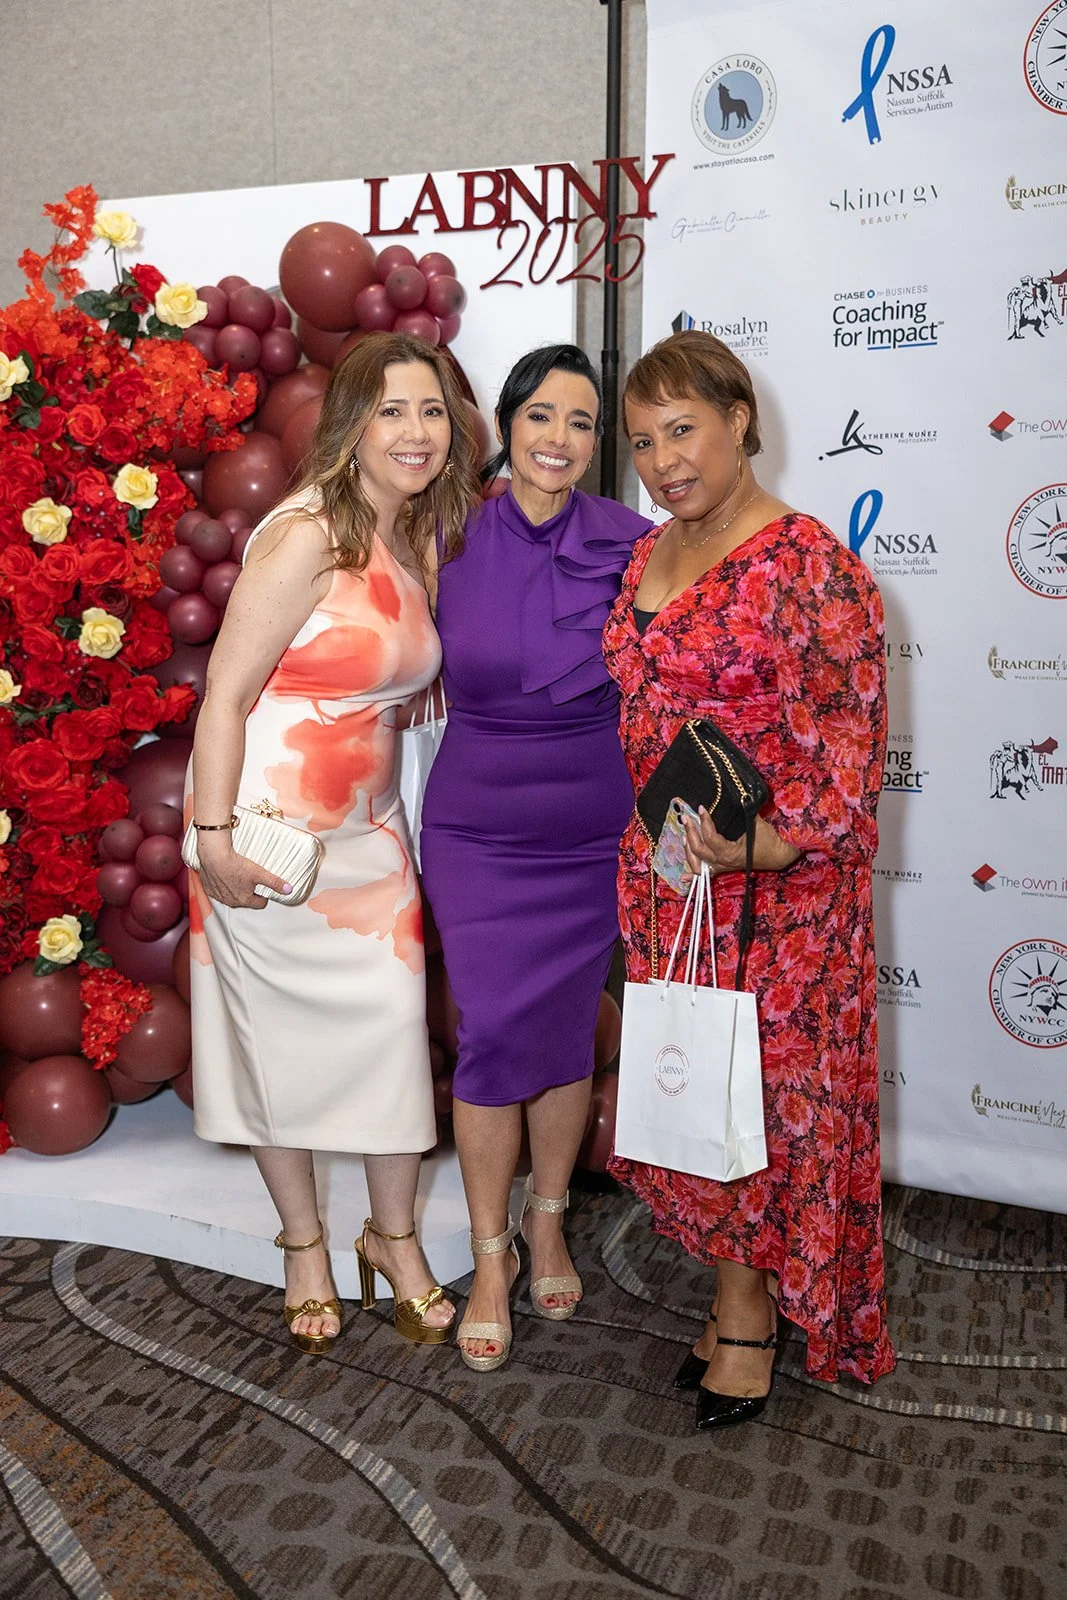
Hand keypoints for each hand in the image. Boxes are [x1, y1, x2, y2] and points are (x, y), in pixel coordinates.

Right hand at [194, 834, 291, 908]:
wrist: (214, 856)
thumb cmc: (235, 864)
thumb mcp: (259, 873)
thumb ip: (274, 882)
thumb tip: (288, 889)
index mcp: (244, 899)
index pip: (260, 903)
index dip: (264, 895)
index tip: (263, 887)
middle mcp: (231, 901)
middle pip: (245, 900)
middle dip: (249, 892)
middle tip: (250, 878)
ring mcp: (218, 896)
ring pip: (230, 896)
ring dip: (234, 889)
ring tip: (237, 875)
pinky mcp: (209, 889)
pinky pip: (218, 890)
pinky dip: (221, 884)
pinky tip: (224, 875)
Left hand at [683, 808, 801, 876]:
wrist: (779, 855)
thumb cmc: (769, 840)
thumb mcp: (755, 823)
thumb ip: (741, 811)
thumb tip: (732, 798)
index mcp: (729, 853)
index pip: (709, 837)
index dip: (703, 822)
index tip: (701, 808)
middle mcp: (722, 862)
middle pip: (698, 850)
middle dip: (690, 833)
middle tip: (686, 818)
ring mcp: (722, 867)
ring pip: (698, 864)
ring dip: (688, 851)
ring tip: (684, 836)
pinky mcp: (724, 869)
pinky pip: (706, 875)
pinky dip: (693, 876)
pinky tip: (682, 879)